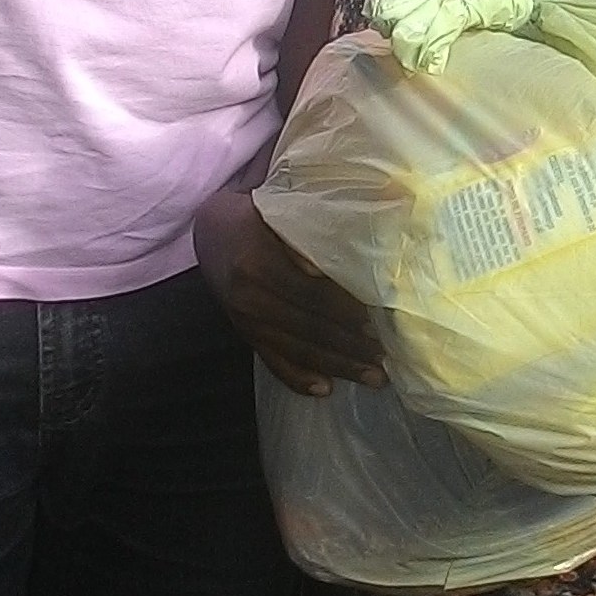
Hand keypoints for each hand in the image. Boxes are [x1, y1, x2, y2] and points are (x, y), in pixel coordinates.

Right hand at [193, 190, 382, 395]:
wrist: (209, 230)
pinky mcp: (244, 334)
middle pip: (308, 327)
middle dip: (350, 347)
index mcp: (259, 261)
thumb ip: (310, 222)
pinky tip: (326, 390)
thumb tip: (366, 228)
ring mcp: (245, 320)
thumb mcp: (278, 206)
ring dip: (337, 367)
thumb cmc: (255, 211)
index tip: (377, 322)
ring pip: (296, 350)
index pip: (310, 293)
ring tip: (373, 378)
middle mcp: (249, 296)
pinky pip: (272, 361)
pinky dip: (299, 379)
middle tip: (386, 357)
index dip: (345, 311)